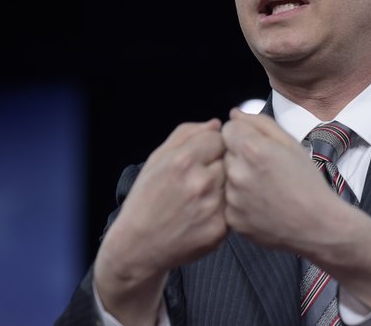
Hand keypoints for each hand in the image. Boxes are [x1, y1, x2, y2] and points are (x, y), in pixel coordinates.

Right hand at [94, 119, 226, 323]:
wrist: (138, 246)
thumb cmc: (145, 199)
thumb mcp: (156, 159)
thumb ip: (187, 134)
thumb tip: (216, 124)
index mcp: (183, 160)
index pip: (219, 137)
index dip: (210, 145)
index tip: (201, 156)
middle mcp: (201, 182)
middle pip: (229, 159)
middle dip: (217, 165)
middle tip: (198, 179)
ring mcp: (212, 208)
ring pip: (232, 183)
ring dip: (221, 187)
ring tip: (199, 197)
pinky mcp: (219, 230)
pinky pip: (231, 208)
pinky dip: (221, 209)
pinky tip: (201, 214)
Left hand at [222, 109, 370, 307]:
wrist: (318, 225)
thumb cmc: (308, 181)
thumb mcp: (291, 143)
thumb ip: (259, 123)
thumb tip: (234, 114)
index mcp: (252, 149)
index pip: (228, 129)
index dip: (242, 135)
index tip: (256, 147)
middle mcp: (237, 173)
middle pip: (225, 153)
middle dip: (239, 157)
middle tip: (263, 170)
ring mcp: (233, 199)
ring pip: (225, 178)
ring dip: (238, 179)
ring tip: (264, 189)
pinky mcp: (232, 220)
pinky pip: (228, 202)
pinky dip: (240, 202)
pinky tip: (260, 205)